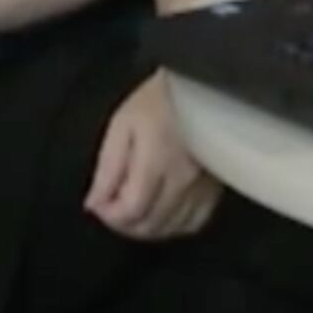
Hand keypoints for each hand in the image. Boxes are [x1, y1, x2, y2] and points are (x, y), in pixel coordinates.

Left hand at [86, 71, 221, 239]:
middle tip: (113, 207)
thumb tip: (95, 203)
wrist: (205, 84)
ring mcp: (204, 186)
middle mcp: (183, 181)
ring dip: (148, 226)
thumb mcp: (122, 125)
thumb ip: (108, 168)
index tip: (99, 202)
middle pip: (150, 225)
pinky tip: (164, 212)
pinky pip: (196, 221)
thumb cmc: (159, 99)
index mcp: (157, 162)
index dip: (108, 215)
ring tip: (135, 210)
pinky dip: (175, 224)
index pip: (130, 211)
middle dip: (123, 223)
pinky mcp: (217, 186)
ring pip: (172, 228)